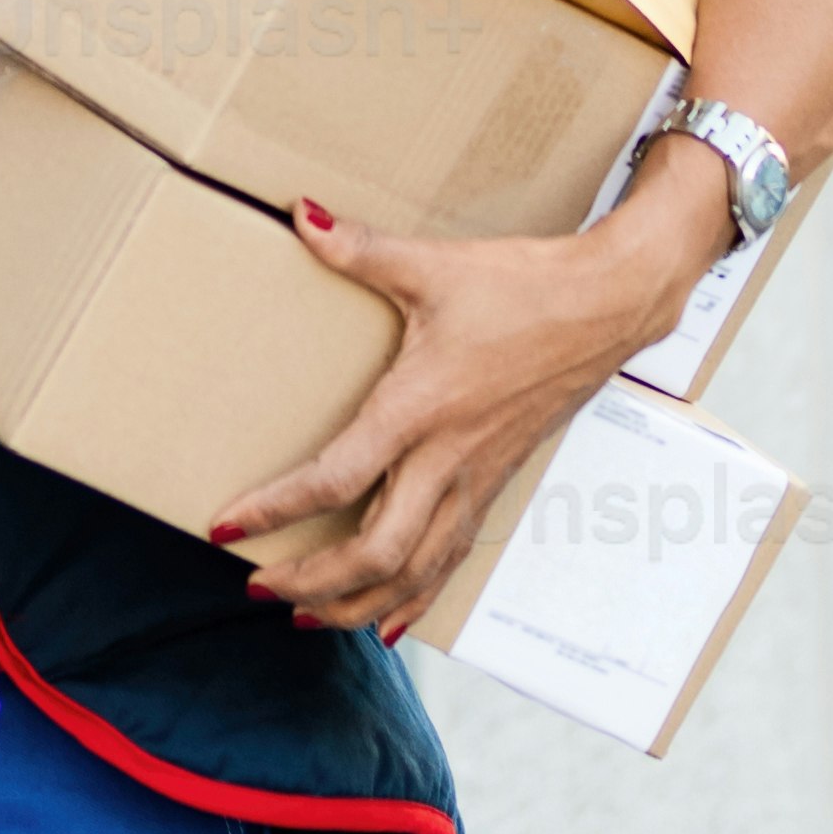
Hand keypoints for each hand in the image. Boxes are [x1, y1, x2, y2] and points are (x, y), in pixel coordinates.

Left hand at [212, 155, 724, 632]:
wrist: (605, 308)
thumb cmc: (520, 286)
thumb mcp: (430, 265)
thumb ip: (358, 248)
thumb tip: (299, 214)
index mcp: (419, 407)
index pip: (336, 477)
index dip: (277, 509)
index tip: (227, 528)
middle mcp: (447, 458)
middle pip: (376, 551)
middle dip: (312, 580)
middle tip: (257, 586)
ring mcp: (476, 478)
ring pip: (416, 571)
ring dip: (358, 602)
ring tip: (306, 617)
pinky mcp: (496, 483)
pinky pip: (451, 559)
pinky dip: (415, 597)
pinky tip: (387, 619)